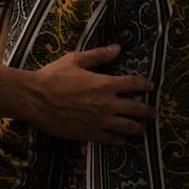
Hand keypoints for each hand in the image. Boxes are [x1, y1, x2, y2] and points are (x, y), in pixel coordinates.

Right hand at [29, 45, 154, 145]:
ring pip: (129, 127)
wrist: (35, 99)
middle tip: (153, 112)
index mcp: (105, 84)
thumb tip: (117, 48)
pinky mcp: (91, 134)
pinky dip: (121, 140)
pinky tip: (122, 140)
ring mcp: (100, 121)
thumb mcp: (75, 60)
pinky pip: (113, 141)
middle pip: (137, 108)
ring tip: (142, 128)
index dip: (145, 85)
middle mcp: (108, 104)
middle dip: (148, 110)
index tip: (150, 86)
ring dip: (139, 128)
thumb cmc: (53, 77)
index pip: (134, 84)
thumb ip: (98, 55)